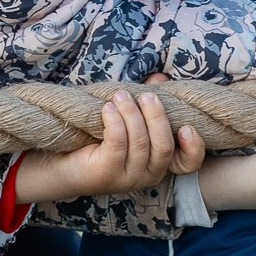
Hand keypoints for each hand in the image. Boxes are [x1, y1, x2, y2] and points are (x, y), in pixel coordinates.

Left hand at [14, 91, 204, 203]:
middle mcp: (147, 175)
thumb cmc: (98, 138)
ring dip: (131, 113)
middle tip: (145, 95)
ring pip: (140, 142)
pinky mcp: (106, 173)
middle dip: (156, 116)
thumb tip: (160, 77)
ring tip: (120, 95)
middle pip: (164, 146)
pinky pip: (118, 143)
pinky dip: (115, 121)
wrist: (61, 163)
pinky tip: (107, 108)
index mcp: (157, 163)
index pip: (187, 164)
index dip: (194, 147)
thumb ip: (146, 102)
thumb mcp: (126, 120)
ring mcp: (127, 178)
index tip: (186, 126)